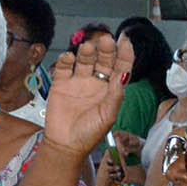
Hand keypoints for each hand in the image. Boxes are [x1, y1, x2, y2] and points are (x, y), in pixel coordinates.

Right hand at [41, 33, 135, 159]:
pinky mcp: (61, 83)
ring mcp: (78, 81)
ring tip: (87, 47)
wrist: (65, 145)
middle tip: (106, 40)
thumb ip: (116, 95)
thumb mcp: (108, 116)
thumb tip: (124, 75)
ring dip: (87, 51)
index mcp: (111, 89)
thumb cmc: (89, 134)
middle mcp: (96, 82)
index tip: (125, 40)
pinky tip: (70, 57)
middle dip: (105, 49)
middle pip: (103, 60)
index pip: (121, 67)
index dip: (124, 54)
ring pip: (85, 60)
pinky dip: (66, 60)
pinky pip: (64, 67)